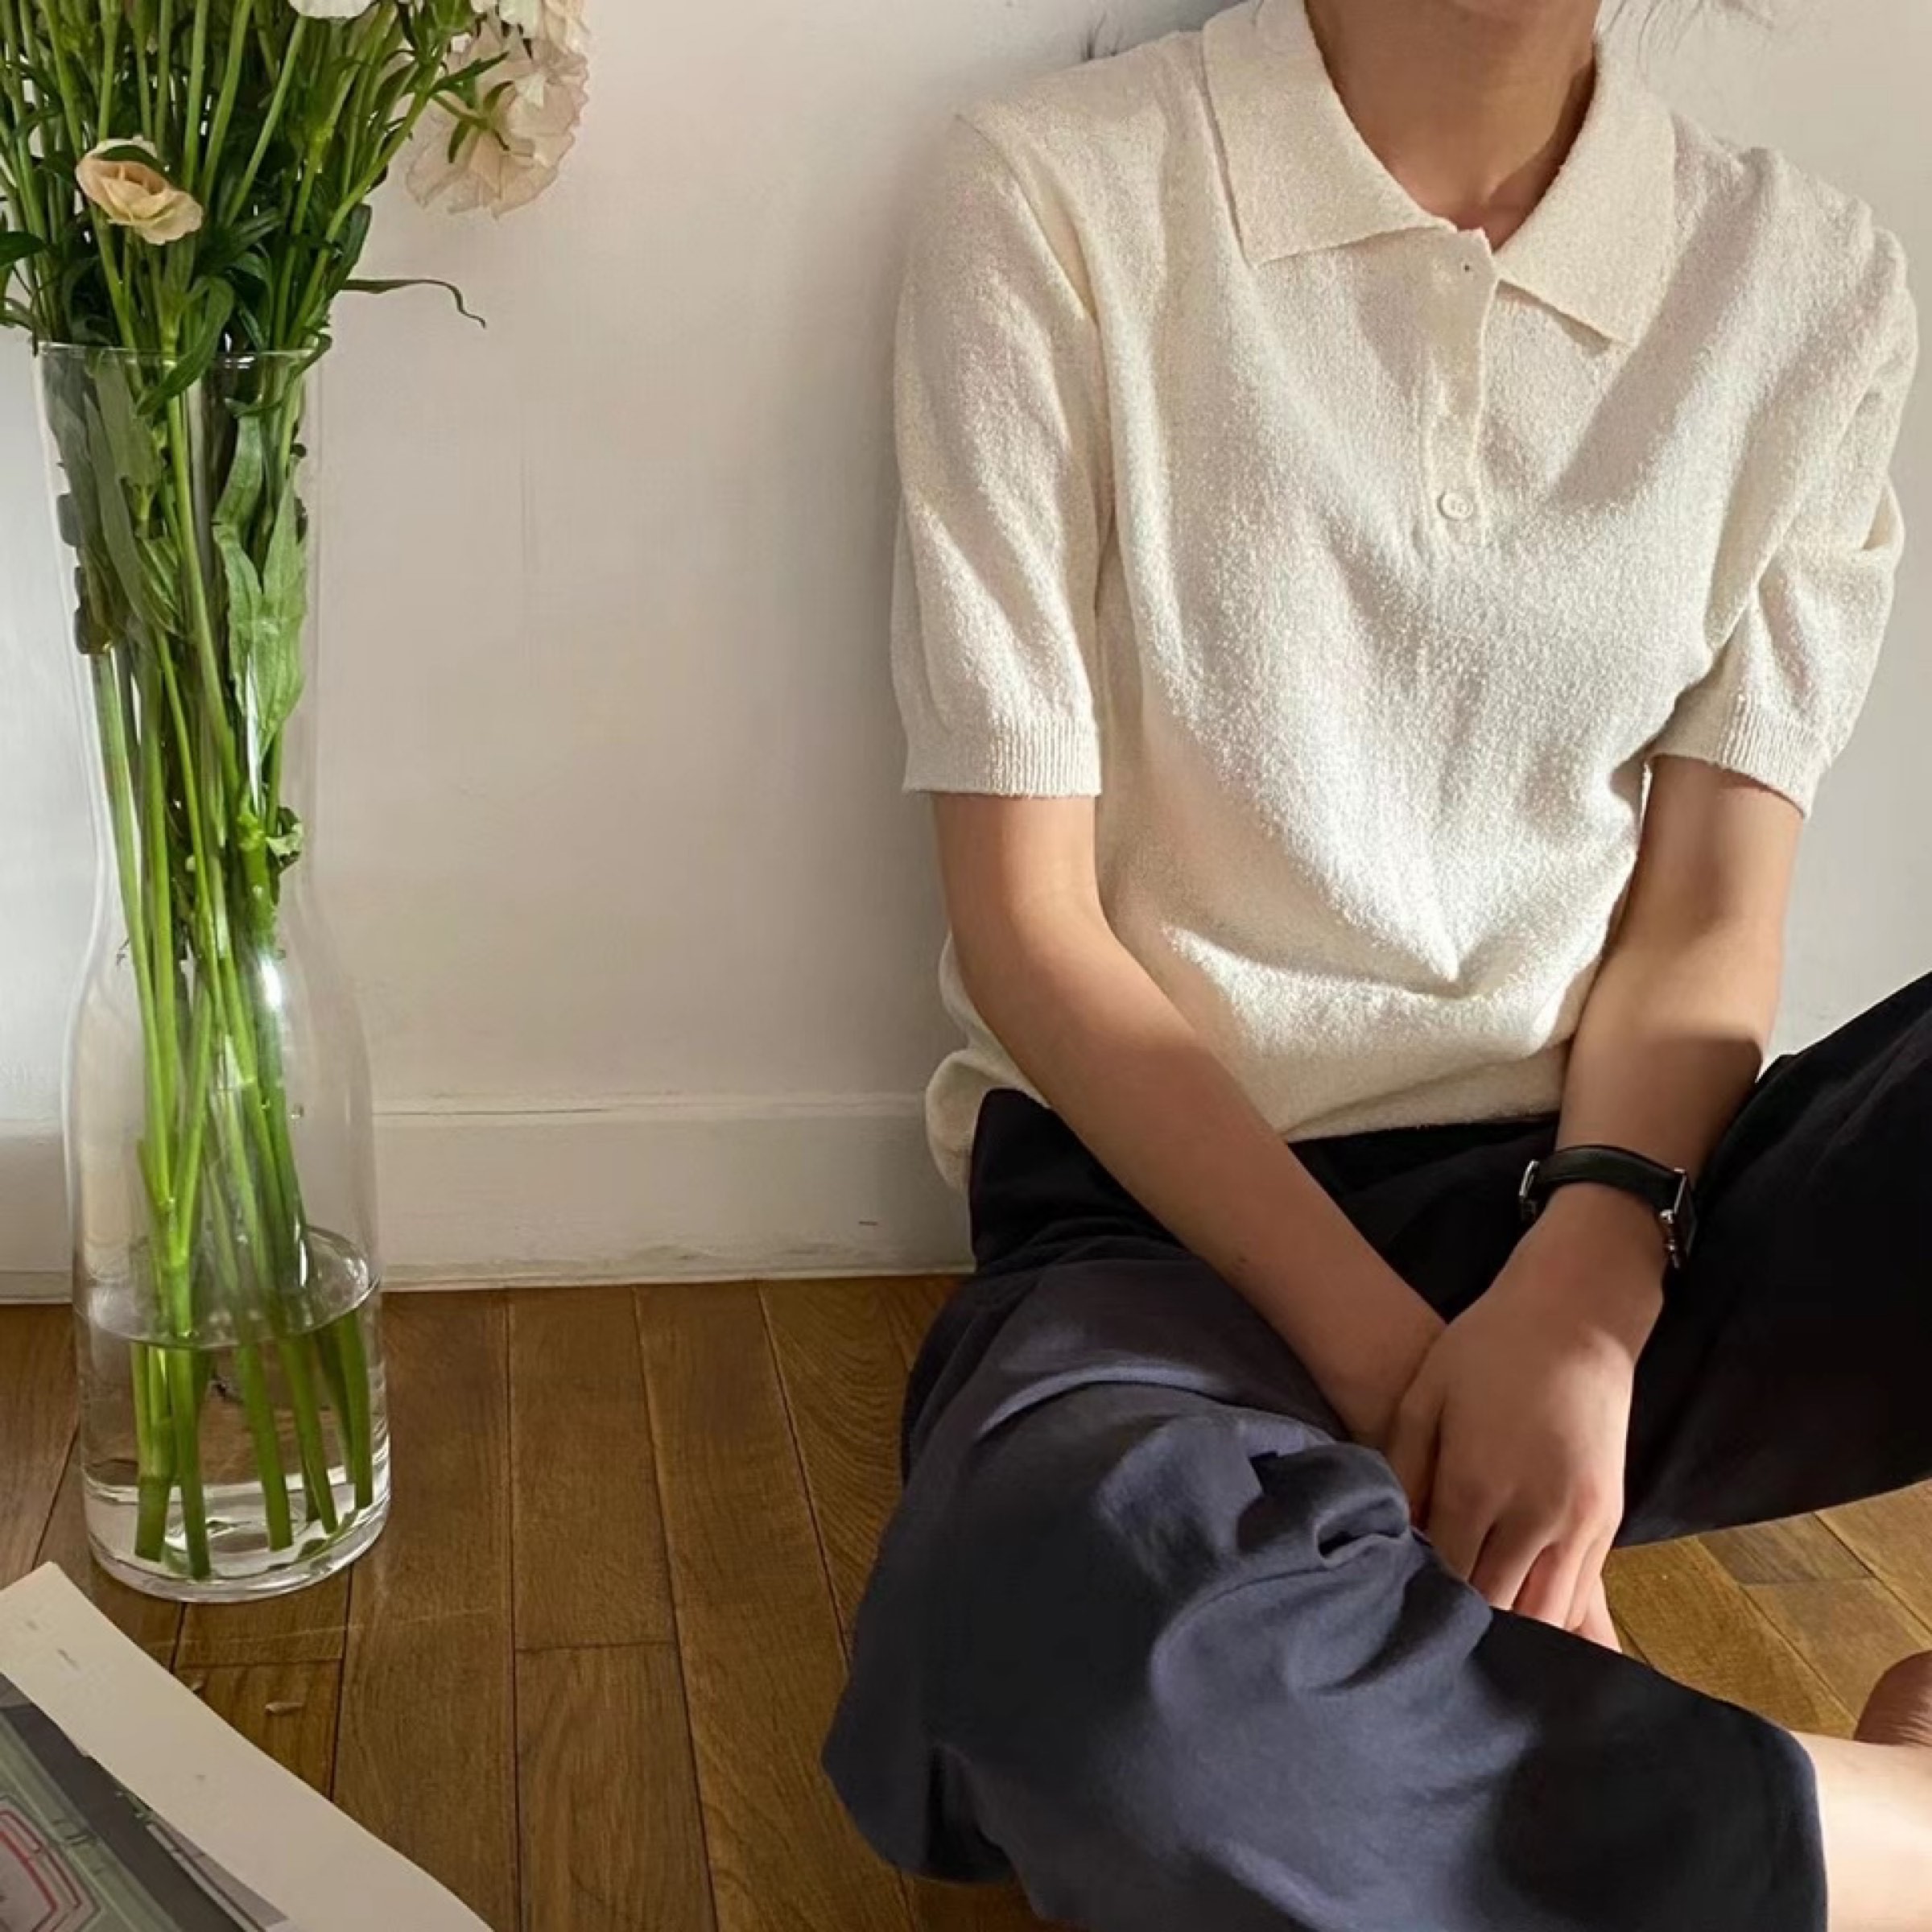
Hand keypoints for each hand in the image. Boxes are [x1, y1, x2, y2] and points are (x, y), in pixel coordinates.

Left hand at [1385, 1194, 1663, 1640]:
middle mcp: (1533, 1511)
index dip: (1418, 1605)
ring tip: (1477, 1673)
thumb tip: (1388, 1534)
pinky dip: (1556, 1625)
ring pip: (1545, 1615)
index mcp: (1477, 1481)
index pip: (1444, 1572)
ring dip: (1514, 1643)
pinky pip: (1582, 1596)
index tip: (1392, 1630)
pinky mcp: (1608, 1521)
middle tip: (1428, 1669)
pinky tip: (1533, 1649)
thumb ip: (1402, 1468)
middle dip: (1463, 1638)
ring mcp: (1578, 1520)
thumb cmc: (1486, 1348)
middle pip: (1495, 1606)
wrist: (1577, 1316)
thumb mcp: (1425, 1395)